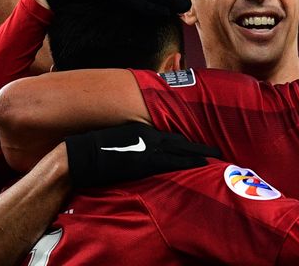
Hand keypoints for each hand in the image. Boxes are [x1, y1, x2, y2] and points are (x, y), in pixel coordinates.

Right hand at [65, 123, 221, 187]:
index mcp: (144, 132)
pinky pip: (169, 164)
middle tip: (218, 152)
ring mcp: (147, 150)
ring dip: (197, 156)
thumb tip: (142, 152)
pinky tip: (197, 167)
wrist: (81, 156)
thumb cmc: (95, 150)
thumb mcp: (119, 142)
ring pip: (179, 153)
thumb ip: (134, 144)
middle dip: (199, 149)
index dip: (188, 143)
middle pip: (181, 144)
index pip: (172, 138)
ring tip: (213, 159)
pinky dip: (184, 164)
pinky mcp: (143, 163)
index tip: (202, 147)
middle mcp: (149, 138)